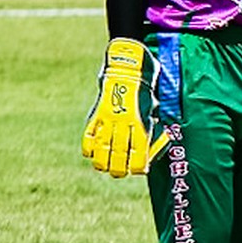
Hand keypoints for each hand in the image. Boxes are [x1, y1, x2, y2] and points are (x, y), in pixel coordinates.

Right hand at [81, 38, 162, 176]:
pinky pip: (89, 134)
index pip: (139, 150)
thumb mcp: (153, 108)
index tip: (139, 171)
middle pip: (119, 152)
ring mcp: (107, 118)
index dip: (138, 164)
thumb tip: (152, 147)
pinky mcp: (96, 113)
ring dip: (102, 161)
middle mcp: (123, 122)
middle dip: (120, 167)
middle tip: (120, 174)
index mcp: (140, 121)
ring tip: (103, 169)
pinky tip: (90, 155)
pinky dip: (88, 146)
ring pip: (102, 147)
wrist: (127, 68)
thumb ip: (151, 127)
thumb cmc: (145, 90)